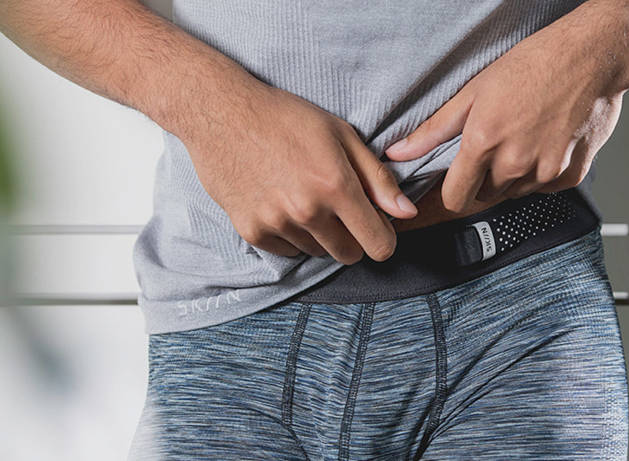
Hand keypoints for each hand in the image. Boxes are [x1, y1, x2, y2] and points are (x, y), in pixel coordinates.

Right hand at [184, 84, 417, 263]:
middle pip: (348, 255)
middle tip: (339, 209)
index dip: (384, 239)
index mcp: (336, 186)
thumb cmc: (286, 118)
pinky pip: (286, 251)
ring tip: (304, 198)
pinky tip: (282, 204)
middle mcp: (307, 212)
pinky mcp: (251, 231)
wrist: (222, 113)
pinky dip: (290, 236)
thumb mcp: (341, 135)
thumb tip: (407, 212)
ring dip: (319, 235)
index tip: (378, 229)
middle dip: (352, 237)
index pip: (377, 245)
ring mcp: (277, 224)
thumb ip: (377, 178)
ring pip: (316, 253)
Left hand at [384, 13, 626, 211]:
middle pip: (485, 196)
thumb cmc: (532, 65)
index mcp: (483, 144)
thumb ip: (433, 130)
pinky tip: (546, 143)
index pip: (455, 199)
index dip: (452, 192)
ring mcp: (545, 172)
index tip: (457, 181)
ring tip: (523, 138)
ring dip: (513, 177)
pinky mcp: (571, 174)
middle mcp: (514, 164)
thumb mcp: (473, 91)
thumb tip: (397, 154)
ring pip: (515, 193)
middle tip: (497, 144)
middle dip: (484, 178)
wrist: (592, 56)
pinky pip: (546, 188)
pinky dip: (543, 173)